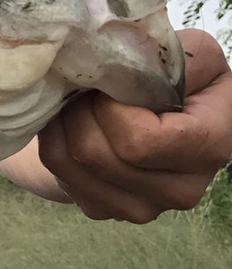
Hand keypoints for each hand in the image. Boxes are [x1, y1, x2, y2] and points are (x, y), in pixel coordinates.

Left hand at [37, 29, 231, 220]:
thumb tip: (128, 68)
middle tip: (87, 89)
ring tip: (78, 103)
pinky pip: (61, 176)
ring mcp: (142, 208)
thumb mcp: (194, 57)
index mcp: (210, 145)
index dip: (110, 108)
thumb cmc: (182, 83)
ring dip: (64, 125)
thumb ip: (173, 57)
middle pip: (97, 154)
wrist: (162, 119)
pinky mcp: (107, 212)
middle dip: (80, 110)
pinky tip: (74, 126)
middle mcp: (181, 189)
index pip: (139, 140)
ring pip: (73, 165)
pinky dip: (57, 144)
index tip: (111, 85)